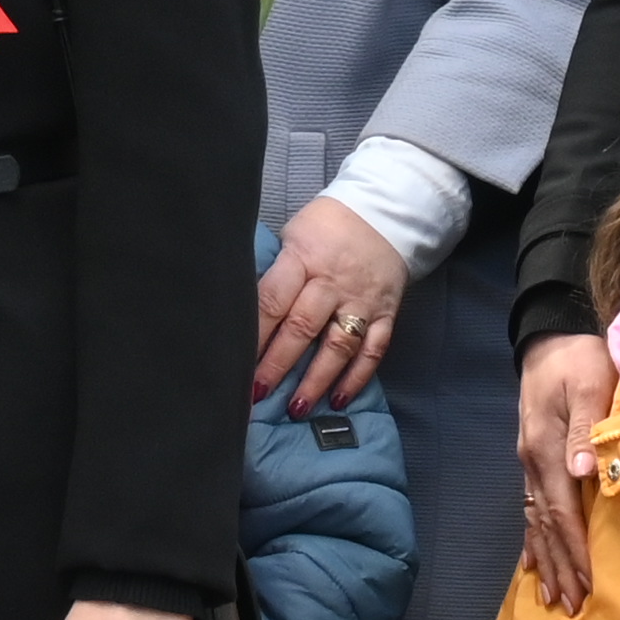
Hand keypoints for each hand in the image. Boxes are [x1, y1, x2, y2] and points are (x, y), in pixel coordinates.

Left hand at [249, 194, 406, 409]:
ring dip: (317, 379)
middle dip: (277, 365)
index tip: (233, 362)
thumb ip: (274, 271)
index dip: (253, 335)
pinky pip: (374, 349)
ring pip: (339, 345)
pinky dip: (357, 377)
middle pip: (302, 328)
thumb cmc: (326, 227)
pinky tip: (338, 400)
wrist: (386, 212)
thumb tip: (241, 308)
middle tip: (255, 395)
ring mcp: (362, 301)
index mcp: (303, 260)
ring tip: (297, 408)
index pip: (272, 301)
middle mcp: (333, 283)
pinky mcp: (386, 313)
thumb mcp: (292, 236)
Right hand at [515, 333, 615, 609]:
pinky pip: (530, 509)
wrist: (549, 339)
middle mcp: (532, 464)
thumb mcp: (588, 383)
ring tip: (556, 597)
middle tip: (575, 607)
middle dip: (562, 567)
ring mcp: (529, 464)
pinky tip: (534, 563)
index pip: (562, 510)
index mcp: (547, 449)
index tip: (589, 582)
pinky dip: (533, 540)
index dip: (576, 548)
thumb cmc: (577, 359)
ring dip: (547, 561)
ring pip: (536, 523)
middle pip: (546, 526)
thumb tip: (582, 471)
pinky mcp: (532, 460)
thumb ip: (584, 428)